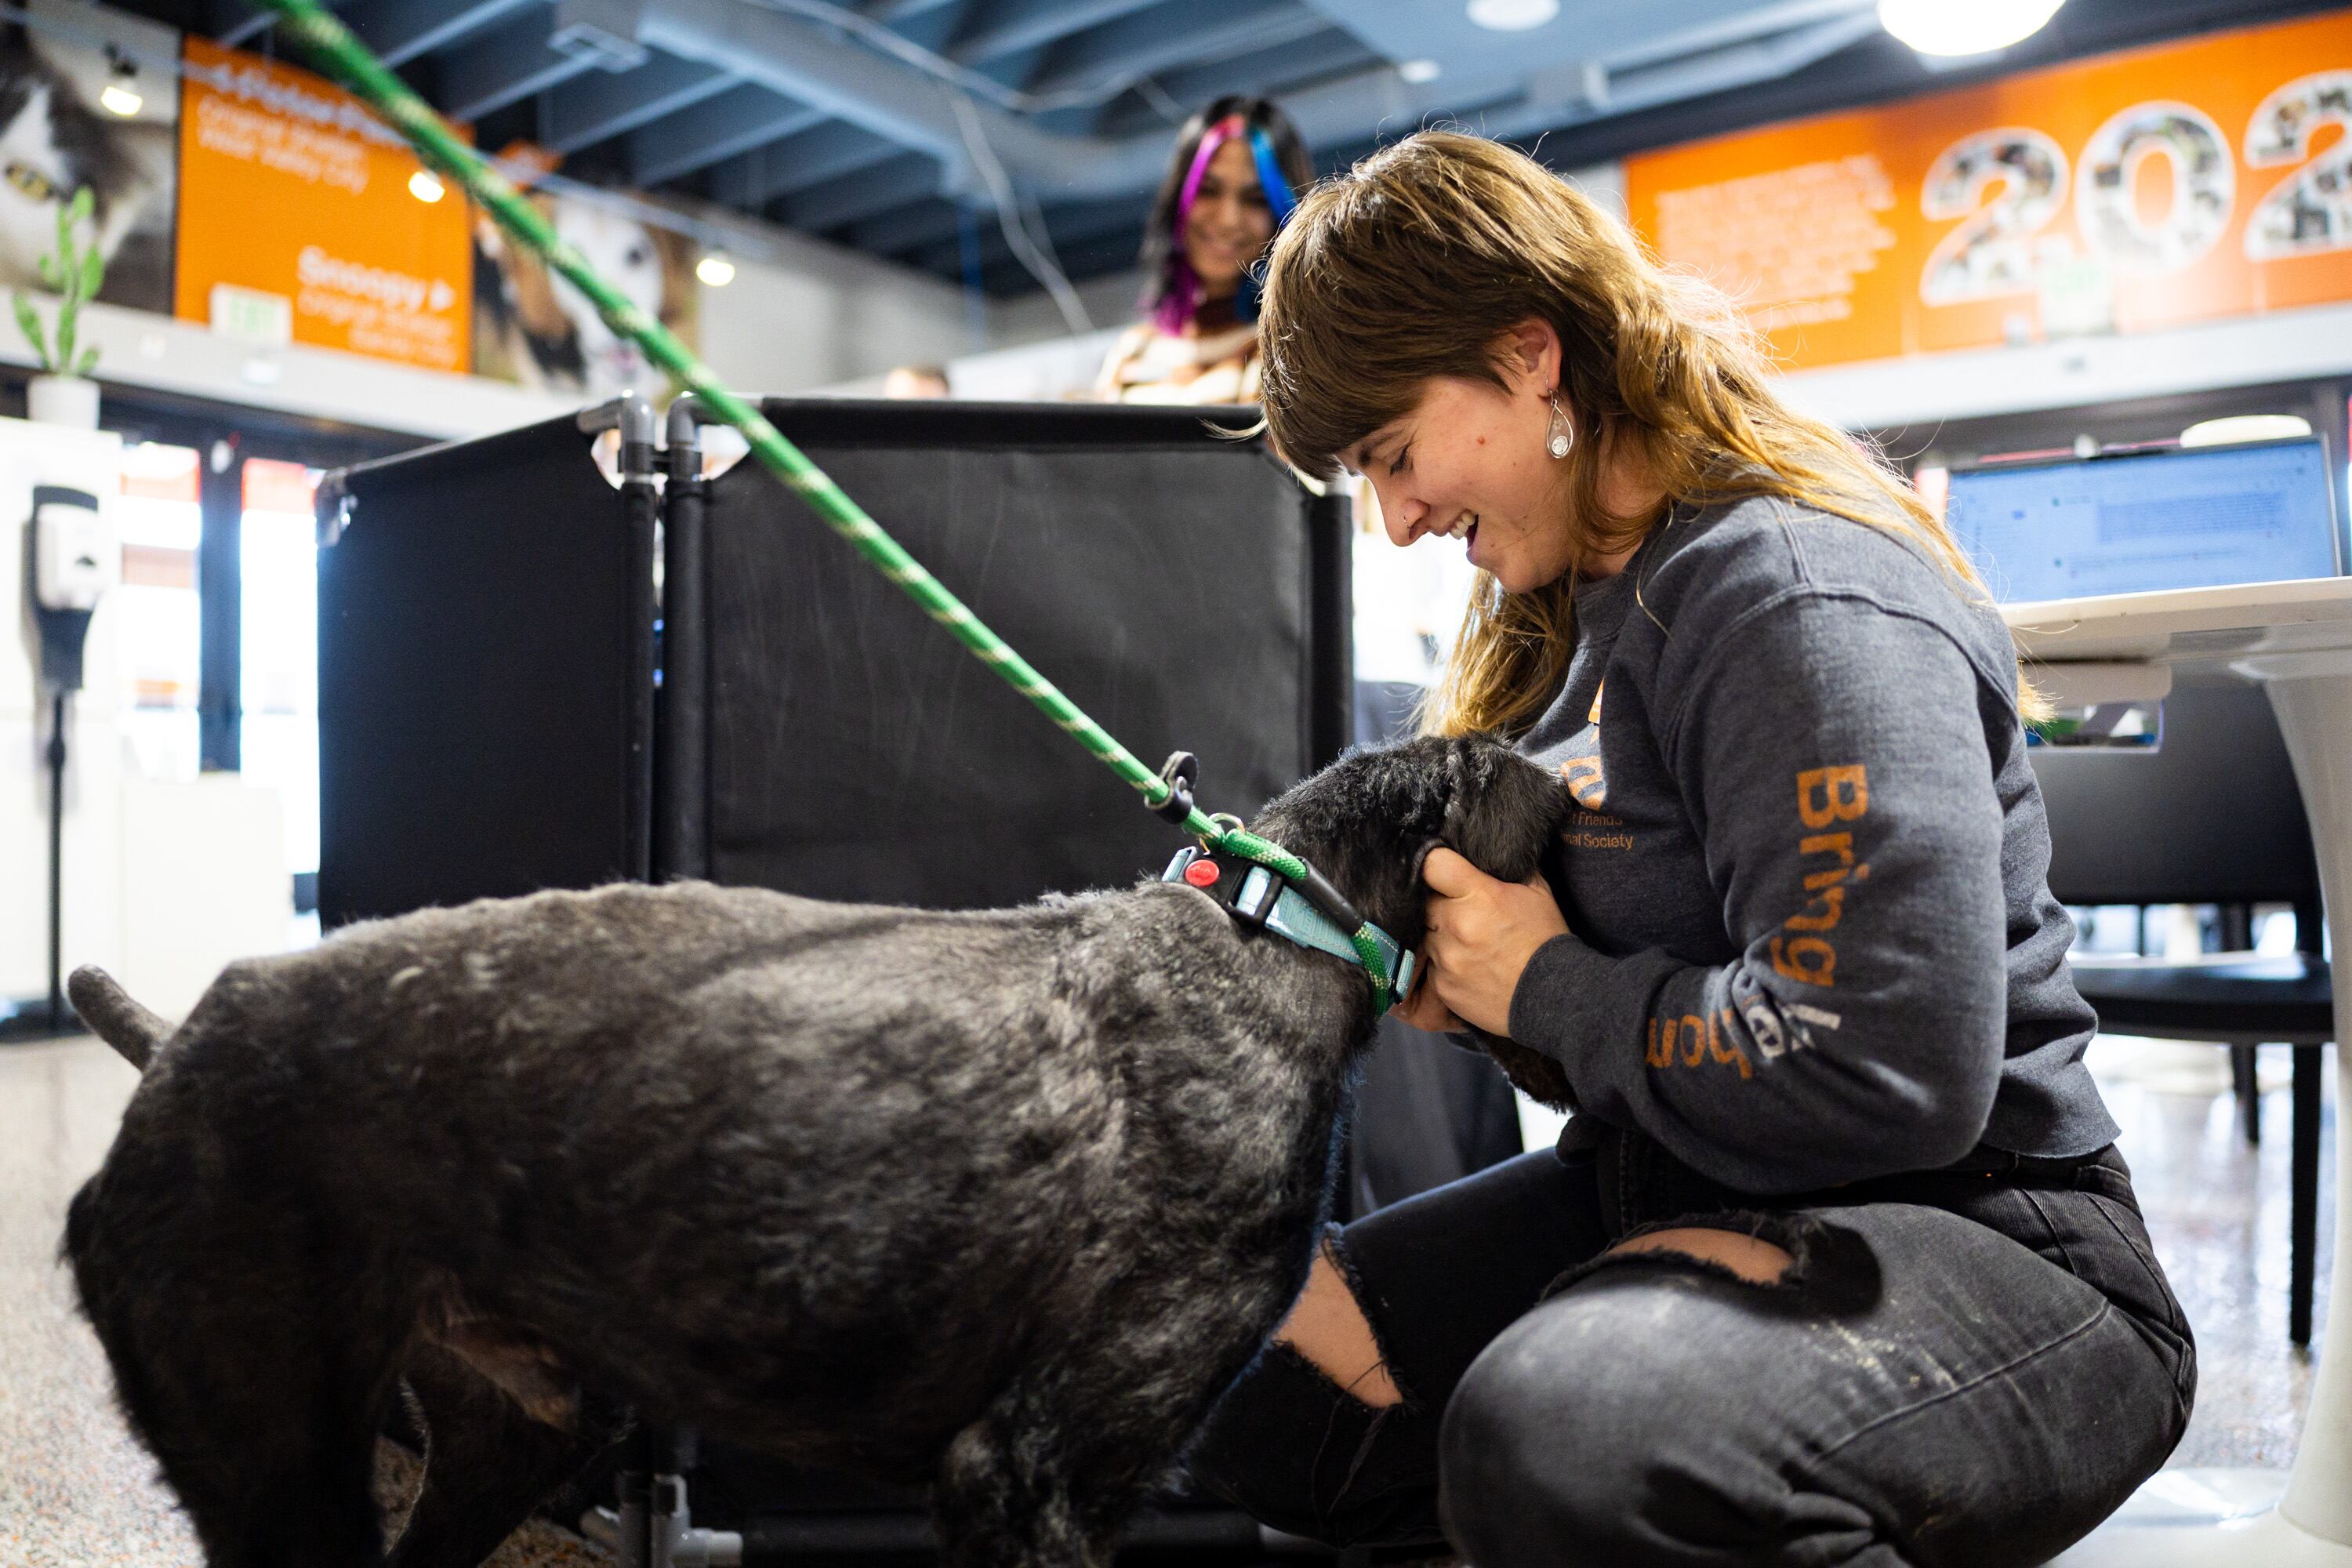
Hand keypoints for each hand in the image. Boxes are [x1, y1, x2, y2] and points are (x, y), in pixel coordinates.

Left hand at [1411, 848, 1568, 1036]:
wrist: (1552, 996)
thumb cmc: (1545, 940)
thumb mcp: (1536, 892)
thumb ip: (1506, 869)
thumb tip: (1485, 853)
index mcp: (1479, 896)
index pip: (1433, 865)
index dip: (1436, 864)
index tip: (1443, 870)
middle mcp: (1455, 926)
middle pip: (1426, 902)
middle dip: (1440, 904)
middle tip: (1464, 912)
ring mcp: (1446, 958)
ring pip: (1427, 935)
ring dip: (1442, 935)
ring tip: (1473, 943)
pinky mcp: (1442, 985)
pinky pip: (1433, 966)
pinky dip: (1447, 964)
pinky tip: (1472, 967)